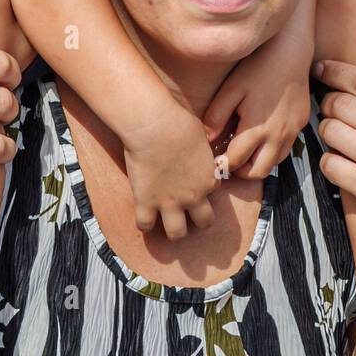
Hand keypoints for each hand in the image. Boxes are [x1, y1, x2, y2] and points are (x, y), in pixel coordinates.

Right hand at [124, 103, 218, 238]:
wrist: (155, 126)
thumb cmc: (179, 122)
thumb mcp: (200, 136)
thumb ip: (201, 150)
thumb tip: (198, 146)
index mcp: (208, 178)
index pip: (213, 190)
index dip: (202, 186)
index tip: (192, 179)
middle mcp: (193, 196)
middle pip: (205, 222)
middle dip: (198, 220)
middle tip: (187, 212)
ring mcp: (169, 202)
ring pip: (177, 234)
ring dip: (174, 230)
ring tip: (166, 222)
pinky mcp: (146, 203)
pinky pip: (145, 226)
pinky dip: (144, 223)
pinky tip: (143, 215)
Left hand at [204, 57, 309, 179]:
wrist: (291, 50)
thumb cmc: (257, 67)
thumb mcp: (231, 88)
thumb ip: (216, 116)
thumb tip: (206, 139)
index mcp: (257, 129)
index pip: (235, 162)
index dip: (221, 164)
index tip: (212, 160)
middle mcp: (277, 136)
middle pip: (257, 173)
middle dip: (240, 170)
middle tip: (228, 158)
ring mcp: (292, 131)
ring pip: (274, 163)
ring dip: (258, 161)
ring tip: (244, 147)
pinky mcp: (301, 124)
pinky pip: (286, 148)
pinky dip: (272, 150)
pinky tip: (261, 133)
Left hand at [314, 59, 355, 259]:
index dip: (335, 71)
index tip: (321, 67)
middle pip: (340, 103)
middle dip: (328, 101)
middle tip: (331, 107)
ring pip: (330, 131)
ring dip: (327, 130)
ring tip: (336, 135)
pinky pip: (330, 165)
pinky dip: (328, 162)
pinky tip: (339, 163)